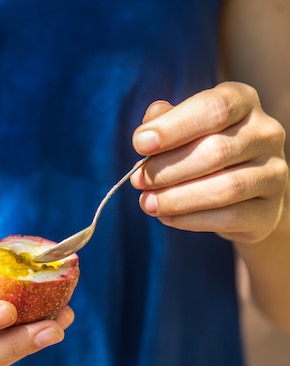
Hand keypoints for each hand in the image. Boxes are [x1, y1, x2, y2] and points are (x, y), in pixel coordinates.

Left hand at [130, 82, 287, 243]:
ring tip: (146, 202)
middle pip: (216, 151)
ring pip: (225, 188)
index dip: (174, 126)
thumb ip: (166, 121)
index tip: (140, 143)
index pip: (215, 107)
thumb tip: (148, 128)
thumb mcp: (184, 127)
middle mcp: (266, 132)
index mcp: (243, 101)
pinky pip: (230, 217)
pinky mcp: (270, 210)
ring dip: (177, 198)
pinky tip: (166, 217)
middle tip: (138, 180)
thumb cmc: (204, 149)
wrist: (246, 191)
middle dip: (167, 169)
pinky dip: (191, 219)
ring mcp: (274, 172)